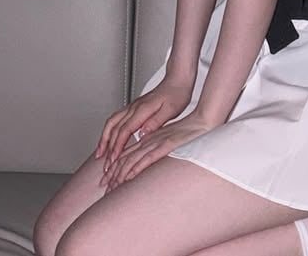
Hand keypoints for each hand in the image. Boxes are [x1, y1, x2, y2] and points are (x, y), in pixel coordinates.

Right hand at [93, 77, 193, 183]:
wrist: (176, 81)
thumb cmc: (176, 94)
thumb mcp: (171, 110)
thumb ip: (156, 122)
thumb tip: (143, 134)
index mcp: (142, 109)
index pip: (124, 130)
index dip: (117, 146)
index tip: (113, 158)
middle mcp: (134, 107)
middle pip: (113, 128)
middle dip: (106, 146)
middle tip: (104, 161)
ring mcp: (132, 107)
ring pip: (111, 122)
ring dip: (104, 138)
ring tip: (100, 152)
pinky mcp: (133, 108)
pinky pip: (115, 120)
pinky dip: (109, 131)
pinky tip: (108, 138)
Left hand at [100, 110, 217, 191]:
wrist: (203, 121)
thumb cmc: (189, 130)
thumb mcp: (167, 138)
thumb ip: (155, 146)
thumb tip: (145, 157)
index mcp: (148, 137)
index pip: (126, 152)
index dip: (115, 166)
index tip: (108, 178)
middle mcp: (149, 139)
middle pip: (125, 157)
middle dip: (113, 173)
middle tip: (105, 186)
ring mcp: (157, 142)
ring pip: (132, 159)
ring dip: (120, 174)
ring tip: (112, 186)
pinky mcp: (166, 145)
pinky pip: (147, 158)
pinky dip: (135, 168)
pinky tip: (129, 177)